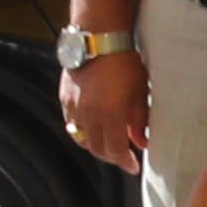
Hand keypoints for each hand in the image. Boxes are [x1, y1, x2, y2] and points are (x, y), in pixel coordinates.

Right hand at [65, 45, 149, 171]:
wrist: (99, 39)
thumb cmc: (124, 62)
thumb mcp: (140, 93)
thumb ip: (139, 121)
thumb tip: (141, 142)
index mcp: (110, 115)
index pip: (115, 150)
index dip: (124, 162)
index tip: (133, 167)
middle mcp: (88, 115)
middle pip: (96, 148)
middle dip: (110, 156)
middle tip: (122, 157)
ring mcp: (74, 107)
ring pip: (81, 137)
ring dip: (94, 145)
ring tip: (107, 143)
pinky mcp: (65, 98)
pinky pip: (72, 123)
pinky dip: (82, 130)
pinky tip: (93, 125)